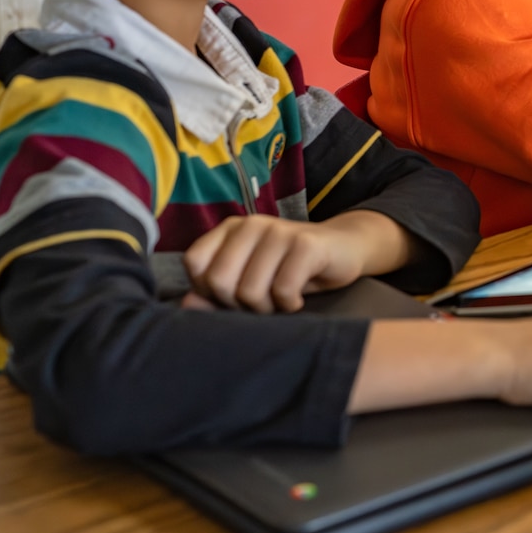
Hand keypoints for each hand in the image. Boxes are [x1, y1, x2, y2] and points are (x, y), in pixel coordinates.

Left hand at [183, 213, 386, 313]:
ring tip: (281, 301)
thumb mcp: (251, 280)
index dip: (209, 291)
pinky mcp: (305, 244)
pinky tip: (298, 299)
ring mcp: (279, 231)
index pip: (195, 264)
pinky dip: (290, 305)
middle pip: (219, 281)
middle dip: (238, 304)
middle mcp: (251, 224)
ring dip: (267, 308)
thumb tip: (186, 305)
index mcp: (230, 229)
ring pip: (250, 290)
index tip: (234, 296)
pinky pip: (283, 289)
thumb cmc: (291, 270)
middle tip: (261, 302)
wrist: (345, 249)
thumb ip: (216, 294)